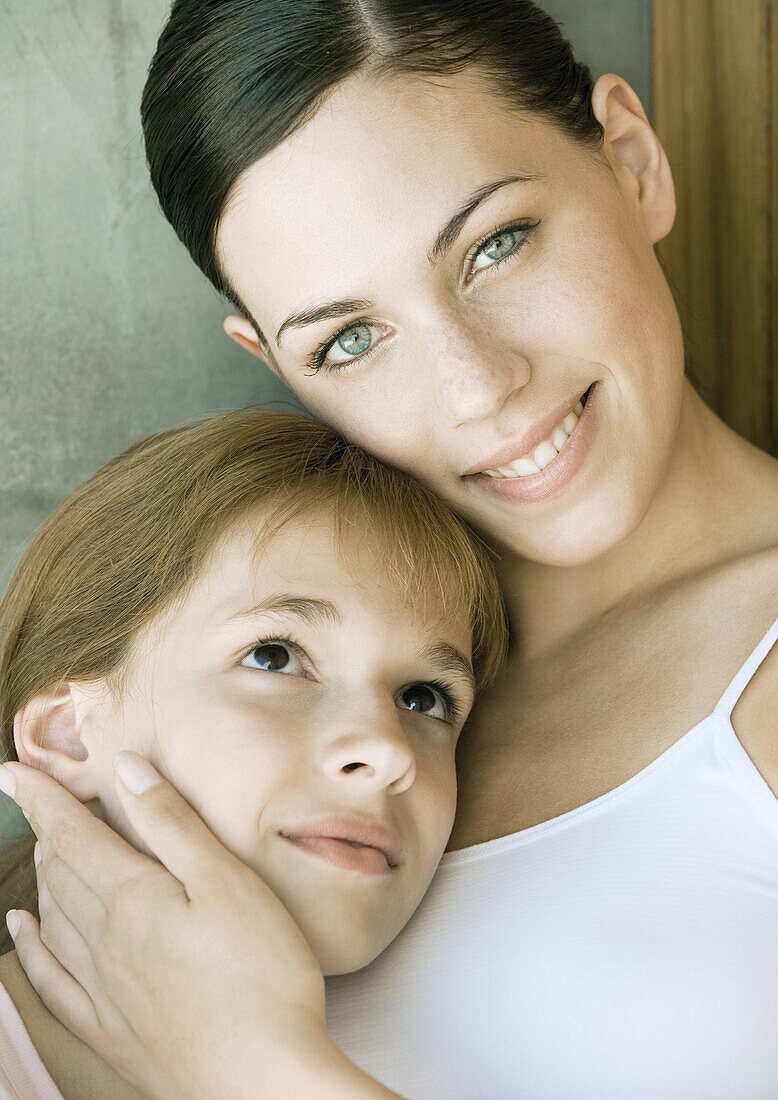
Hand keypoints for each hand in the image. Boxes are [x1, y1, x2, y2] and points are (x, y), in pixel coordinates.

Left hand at [0, 753, 339, 1099]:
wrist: (263, 1081)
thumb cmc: (262, 977)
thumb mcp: (229, 881)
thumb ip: (174, 824)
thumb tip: (127, 770)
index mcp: (132, 899)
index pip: (71, 834)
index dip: (41, 798)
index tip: (14, 773)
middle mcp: (104, 942)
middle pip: (59, 874)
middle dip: (47, 831)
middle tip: (45, 802)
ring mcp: (103, 990)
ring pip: (52, 920)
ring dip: (42, 879)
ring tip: (43, 852)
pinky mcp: (111, 1030)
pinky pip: (51, 981)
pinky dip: (29, 950)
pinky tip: (22, 934)